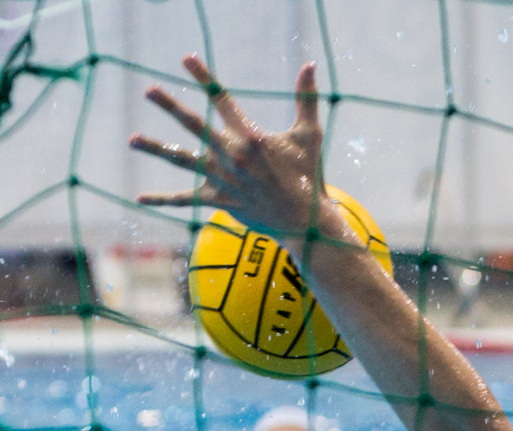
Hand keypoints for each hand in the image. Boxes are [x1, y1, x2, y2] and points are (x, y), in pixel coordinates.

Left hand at [130, 55, 333, 246]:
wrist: (306, 220)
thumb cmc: (309, 174)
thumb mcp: (309, 134)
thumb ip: (307, 98)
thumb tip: (310, 64)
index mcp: (250, 136)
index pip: (222, 99)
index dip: (203, 77)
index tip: (186, 59)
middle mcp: (232, 155)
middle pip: (195, 125)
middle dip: (171, 106)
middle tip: (150, 91)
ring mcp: (223, 178)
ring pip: (182, 159)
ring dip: (156, 148)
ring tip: (132, 139)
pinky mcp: (219, 200)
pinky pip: (185, 200)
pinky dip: (163, 200)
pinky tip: (140, 197)